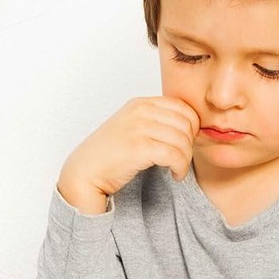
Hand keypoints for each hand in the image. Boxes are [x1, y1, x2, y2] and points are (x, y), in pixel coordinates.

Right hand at [57, 96, 199, 213]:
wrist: (85, 172)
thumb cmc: (110, 154)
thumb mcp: (134, 127)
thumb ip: (156, 122)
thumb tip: (190, 127)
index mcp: (141, 103)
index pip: (183, 107)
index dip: (193, 127)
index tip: (186, 143)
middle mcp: (140, 111)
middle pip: (187, 124)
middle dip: (190, 145)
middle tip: (182, 159)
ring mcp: (138, 128)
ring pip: (183, 141)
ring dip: (186, 160)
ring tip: (178, 169)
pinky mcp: (138, 147)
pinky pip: (175, 155)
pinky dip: (180, 168)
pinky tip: (175, 175)